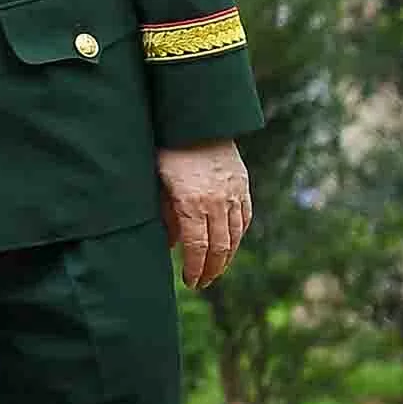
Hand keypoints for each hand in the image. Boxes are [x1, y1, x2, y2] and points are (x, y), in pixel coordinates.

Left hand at [158, 139, 250, 288]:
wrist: (197, 121)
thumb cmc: (168, 151)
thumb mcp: (157, 184)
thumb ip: (165, 215)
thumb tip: (171, 245)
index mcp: (192, 203)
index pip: (198, 247)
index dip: (196, 268)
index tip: (191, 282)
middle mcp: (216, 202)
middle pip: (219, 247)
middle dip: (211, 269)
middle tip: (202, 282)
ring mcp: (233, 193)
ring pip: (235, 235)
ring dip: (226, 257)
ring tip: (216, 270)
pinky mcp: (242, 185)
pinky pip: (245, 218)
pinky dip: (238, 236)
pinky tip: (231, 245)